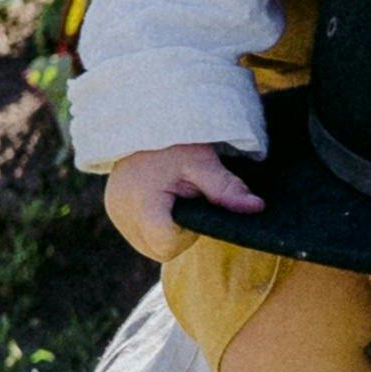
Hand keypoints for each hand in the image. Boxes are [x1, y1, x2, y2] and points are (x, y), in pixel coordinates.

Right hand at [105, 139, 264, 263]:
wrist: (146, 122)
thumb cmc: (175, 143)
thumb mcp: (203, 163)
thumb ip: (226, 189)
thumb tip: (256, 208)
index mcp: (142, 203)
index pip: (168, 243)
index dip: (186, 233)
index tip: (193, 206)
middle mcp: (122, 213)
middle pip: (160, 250)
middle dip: (179, 235)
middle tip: (188, 201)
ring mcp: (116, 214)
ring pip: (151, 246)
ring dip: (167, 233)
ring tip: (174, 200)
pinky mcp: (114, 211)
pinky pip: (141, 235)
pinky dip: (155, 225)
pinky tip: (162, 203)